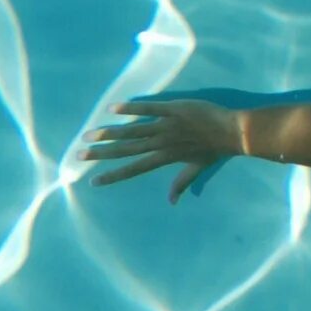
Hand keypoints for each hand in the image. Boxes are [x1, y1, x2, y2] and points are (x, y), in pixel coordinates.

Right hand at [79, 99, 245, 202]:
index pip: (133, 169)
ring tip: (88, 134)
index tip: (93, 181)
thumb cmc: (214, 149)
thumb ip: (181, 183)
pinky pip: (150, 108)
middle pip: (125, 150)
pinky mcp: (174, 109)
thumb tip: (172, 202)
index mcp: (163, 158)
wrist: (232, 131)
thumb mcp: (197, 169)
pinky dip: (132, 108)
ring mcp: (166, 126)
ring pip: (132, 131)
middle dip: (101, 153)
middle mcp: (160, 144)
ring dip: (109, 133)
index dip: (113, 176)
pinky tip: (113, 108)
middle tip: (79, 155)